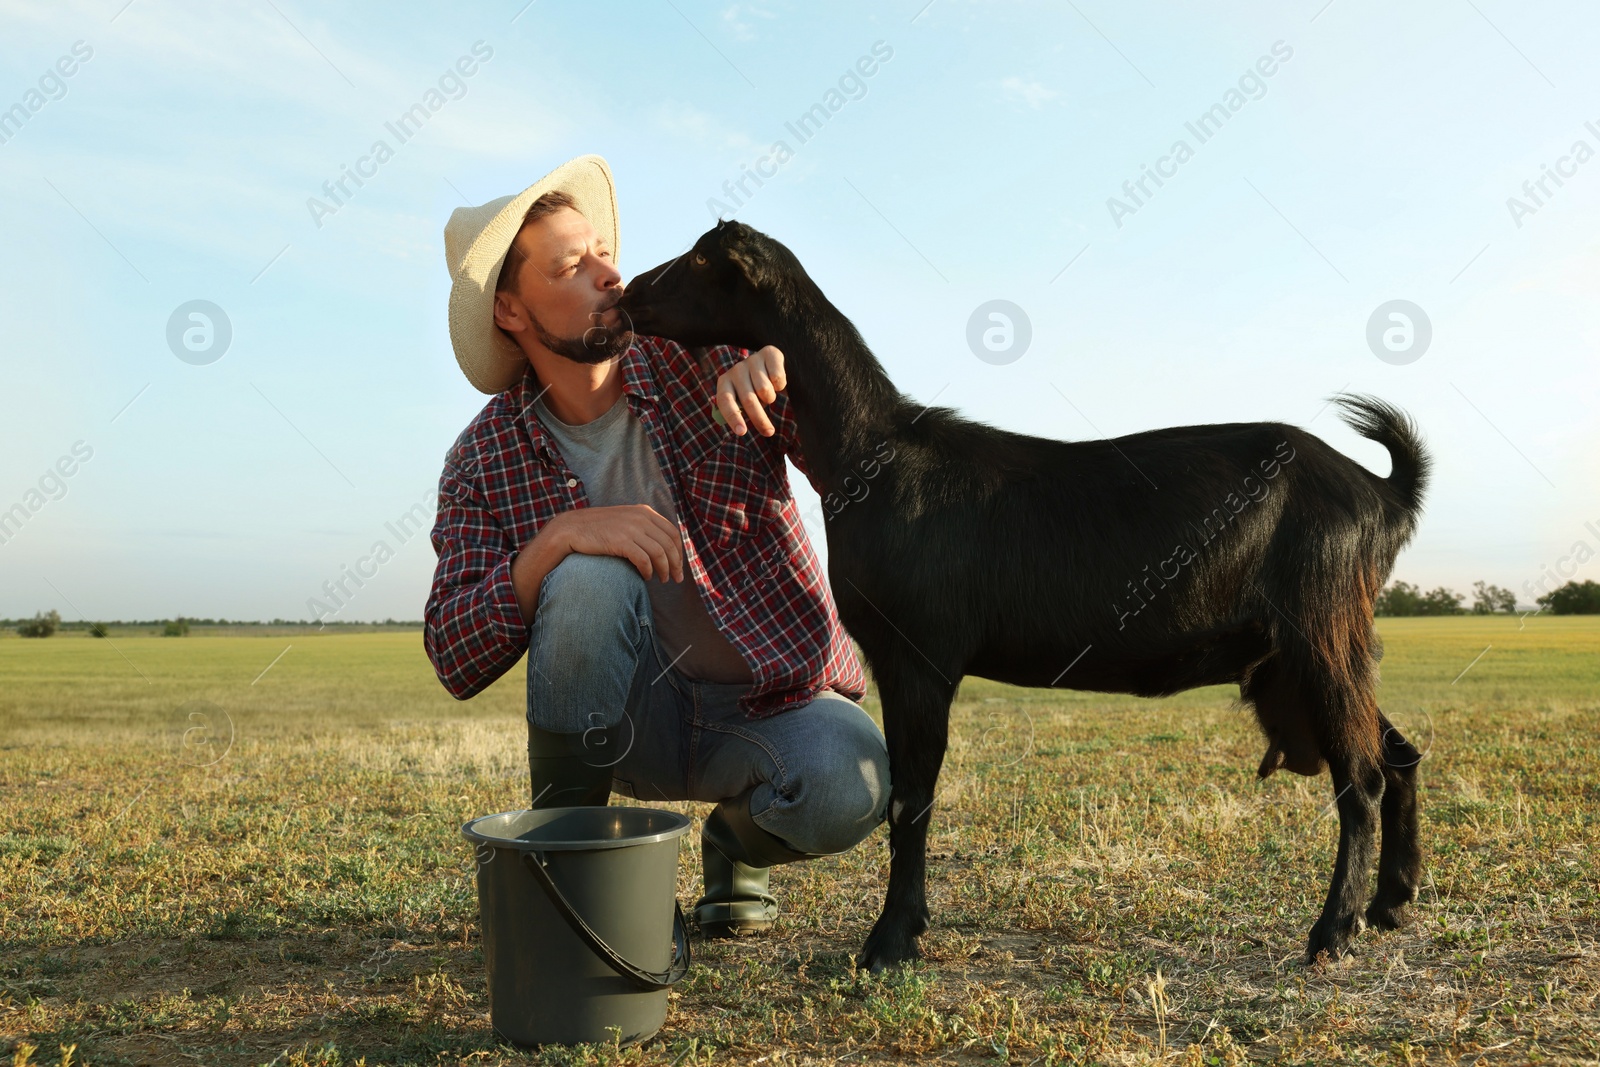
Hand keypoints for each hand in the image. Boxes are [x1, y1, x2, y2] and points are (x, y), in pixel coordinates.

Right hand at [551, 505, 684, 582]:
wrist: (571, 528)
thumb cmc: (598, 529)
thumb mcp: (624, 520)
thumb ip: (642, 527)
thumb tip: (661, 545)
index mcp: (644, 511)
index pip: (672, 532)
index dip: (679, 551)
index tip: (678, 565)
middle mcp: (641, 517)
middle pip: (669, 544)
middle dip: (676, 564)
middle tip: (676, 579)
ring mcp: (631, 529)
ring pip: (659, 554)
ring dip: (664, 570)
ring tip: (662, 580)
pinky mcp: (621, 541)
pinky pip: (644, 560)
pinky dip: (648, 571)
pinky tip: (646, 577)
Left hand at [715, 345, 785, 436]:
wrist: (770, 364)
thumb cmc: (754, 389)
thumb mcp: (744, 401)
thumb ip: (740, 411)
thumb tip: (741, 429)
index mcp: (725, 382)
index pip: (725, 401)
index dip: (733, 417)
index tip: (742, 432)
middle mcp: (736, 369)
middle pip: (749, 400)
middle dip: (760, 419)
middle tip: (769, 432)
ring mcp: (752, 360)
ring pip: (765, 390)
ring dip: (770, 398)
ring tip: (768, 396)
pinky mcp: (769, 353)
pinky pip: (777, 377)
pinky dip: (780, 385)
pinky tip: (777, 383)